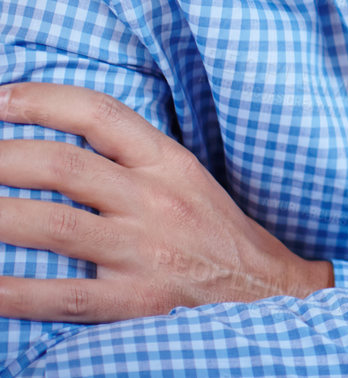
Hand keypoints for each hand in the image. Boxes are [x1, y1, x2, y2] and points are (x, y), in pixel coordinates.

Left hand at [0, 83, 331, 320]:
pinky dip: (12, 291)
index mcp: (167, 163)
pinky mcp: (134, 301)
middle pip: (62, 165)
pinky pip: (61, 295)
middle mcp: (153, 200)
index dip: (42, 100)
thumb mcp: (185, 178)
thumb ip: (132, 158)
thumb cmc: (214, 232)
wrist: (268, 290)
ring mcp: (142, 251)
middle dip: (1, 157)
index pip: (99, 114)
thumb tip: (61, 138)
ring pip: (51, 224)